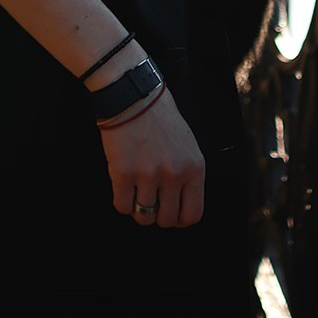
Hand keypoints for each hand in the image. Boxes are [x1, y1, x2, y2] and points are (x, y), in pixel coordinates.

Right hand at [99, 85, 205, 227]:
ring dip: (139, 210)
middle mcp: (174, 175)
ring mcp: (148, 175)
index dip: (180, 219)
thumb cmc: (161, 119)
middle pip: (167, 220)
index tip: (171, 212)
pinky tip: (124, 187)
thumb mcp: (188, 145)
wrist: (135, 96)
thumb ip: (187, 175)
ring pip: (144, 218)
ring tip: (137, 193)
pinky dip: (122, 201)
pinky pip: (122, 206)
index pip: (193, 214)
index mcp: (195, 168)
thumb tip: (180, 205)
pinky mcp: (123, 173)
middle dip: (158, 216)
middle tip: (151, 202)